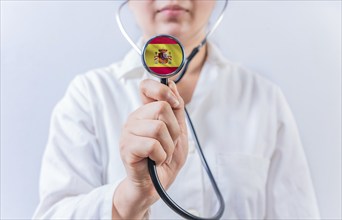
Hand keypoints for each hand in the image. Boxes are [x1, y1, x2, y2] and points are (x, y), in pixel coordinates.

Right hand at [112, 79, 187, 218]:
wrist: (155, 186)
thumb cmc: (165, 159)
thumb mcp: (178, 132)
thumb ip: (176, 110)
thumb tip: (172, 84)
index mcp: (145, 113)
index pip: (146, 86)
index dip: (162, 90)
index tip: (175, 104)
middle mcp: (134, 119)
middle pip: (162, 107)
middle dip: (174, 130)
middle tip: (169, 144)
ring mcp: (128, 133)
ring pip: (158, 127)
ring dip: (168, 146)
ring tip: (162, 154)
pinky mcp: (126, 148)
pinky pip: (152, 144)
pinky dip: (161, 155)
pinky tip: (156, 160)